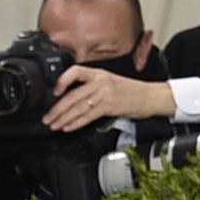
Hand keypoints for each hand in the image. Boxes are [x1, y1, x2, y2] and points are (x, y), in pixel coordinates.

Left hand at [44, 63, 179, 131]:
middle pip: (72, 95)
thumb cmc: (132, 92)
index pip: (75, 72)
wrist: (151, 96)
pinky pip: (88, 115)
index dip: (62, 81)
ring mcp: (105, 93)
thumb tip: (75, 102)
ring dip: (63, 118)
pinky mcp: (110, 105)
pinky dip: (76, 123)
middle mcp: (100, 81)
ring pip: (78, 107)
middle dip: (57, 109)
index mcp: (99, 74)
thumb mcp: (110, 83)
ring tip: (54, 125)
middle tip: (47, 118)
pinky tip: (68, 127)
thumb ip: (93, 88)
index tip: (55, 92)